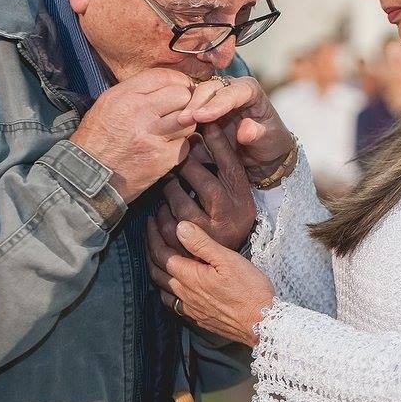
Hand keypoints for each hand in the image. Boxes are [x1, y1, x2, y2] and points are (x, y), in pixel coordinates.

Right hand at [70, 68, 195, 201]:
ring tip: (172, 130)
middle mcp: (140, 112)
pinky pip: (186, 145)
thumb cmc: (96, 141)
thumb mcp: (107, 105)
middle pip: (182, 96)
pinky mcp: (163, 158)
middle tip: (178, 111)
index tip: (180, 88)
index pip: (164, 76)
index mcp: (124, 96)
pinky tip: (167, 148)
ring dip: (184, 125)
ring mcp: (153, 136)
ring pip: (189, 120)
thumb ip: (136, 93)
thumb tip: (166, 86)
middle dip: (184, 102)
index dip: (178, 81)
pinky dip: (180, 147)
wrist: (86, 178)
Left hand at [147, 218, 273, 346]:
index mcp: (191, 277)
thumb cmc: (250, 290)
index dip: (153, 237)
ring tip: (155, 259)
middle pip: (157, 272)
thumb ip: (202, 244)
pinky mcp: (198, 319)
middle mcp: (185, 294)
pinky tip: (172, 290)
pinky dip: (166, 292)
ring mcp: (190, 309)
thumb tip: (180, 227)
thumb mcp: (228, 260)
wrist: (261, 323)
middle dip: (150, 251)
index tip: (150, 223)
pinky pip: (173, 305)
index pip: (162, 254)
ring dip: (155, 272)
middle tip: (149, 236)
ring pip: (162, 289)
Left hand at [157, 122, 255, 251]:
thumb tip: (208, 127)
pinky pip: (167, 228)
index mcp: (243, 200)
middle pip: (204, 183)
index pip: (230, 165)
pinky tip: (157, 210)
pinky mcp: (190, 252)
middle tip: (175, 155)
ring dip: (169, 190)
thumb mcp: (235, 197)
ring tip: (166, 183)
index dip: (216, 143)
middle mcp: (231, 217)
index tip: (203, 124)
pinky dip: (158, 217)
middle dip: (185, 166)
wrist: (228, 276)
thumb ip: (223, 169)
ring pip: (181, 206)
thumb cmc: (227, 221)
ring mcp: (210, 236)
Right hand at [177, 76, 294, 181]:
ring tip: (175, 124)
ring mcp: (215, 98)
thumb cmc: (271, 142)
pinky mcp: (204, 110)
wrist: (263, 153)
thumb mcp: (269, 140)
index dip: (217, 103)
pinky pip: (190, 110)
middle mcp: (231, 88)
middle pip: (210, 89)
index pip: (233, 92)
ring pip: (195, 97)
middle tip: (183, 120)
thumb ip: (258, 134)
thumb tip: (245, 131)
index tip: (202, 116)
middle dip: (196, 103)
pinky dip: (182, 118)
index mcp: (250, 90)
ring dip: (184, 109)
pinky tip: (174, 128)